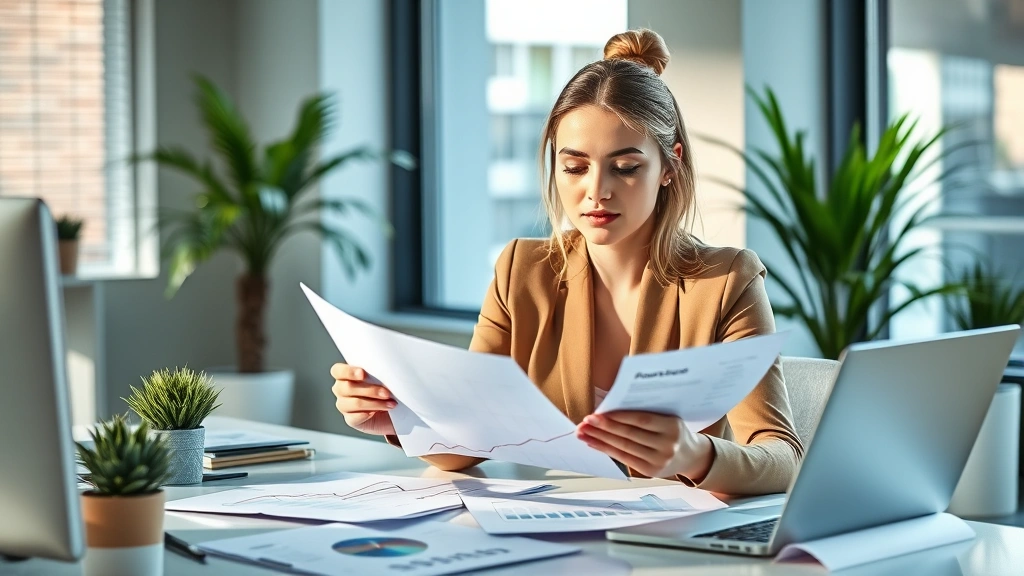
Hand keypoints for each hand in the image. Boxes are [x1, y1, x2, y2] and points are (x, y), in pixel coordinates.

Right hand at [331, 363, 397, 435]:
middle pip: (348, 387)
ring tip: (390, 404)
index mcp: (344, 375)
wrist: (391, 411)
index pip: (337, 371)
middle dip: (370, 390)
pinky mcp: (351, 420)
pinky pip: (354, 418)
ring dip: (375, 403)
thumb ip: (376, 374)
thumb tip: (385, 372)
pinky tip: (375, 413)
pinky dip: (366, 415)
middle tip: (386, 393)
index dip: (348, 372)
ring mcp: (344, 405)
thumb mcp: (381, 379)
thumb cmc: (384, 389)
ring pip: (355, 403)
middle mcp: (341, 389)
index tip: (363, 373)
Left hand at [576, 411, 713, 480]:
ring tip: (583, 433)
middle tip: (585, 422)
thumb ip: (646, 412)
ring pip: (623, 448)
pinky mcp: (650, 471)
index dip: (617, 417)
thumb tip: (612, 408)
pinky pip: (623, 458)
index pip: (640, 420)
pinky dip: (606, 450)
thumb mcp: (668, 416)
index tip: (596, 412)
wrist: (691, 456)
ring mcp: (658, 461)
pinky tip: (593, 443)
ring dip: (599, 440)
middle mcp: (666, 445)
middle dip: (603, 428)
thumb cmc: (674, 430)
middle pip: (629, 435)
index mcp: (672, 426)